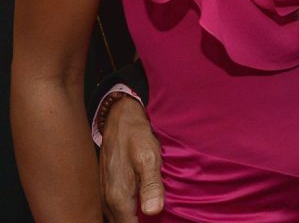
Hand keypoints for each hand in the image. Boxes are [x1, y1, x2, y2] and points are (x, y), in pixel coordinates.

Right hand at [99, 97, 164, 221]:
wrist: (119, 120)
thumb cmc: (136, 137)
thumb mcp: (149, 159)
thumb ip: (151, 186)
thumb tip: (153, 212)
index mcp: (118, 197)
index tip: (159, 220)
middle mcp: (108, 200)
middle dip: (139, 222)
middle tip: (158, 216)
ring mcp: (105, 194)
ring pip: (117, 218)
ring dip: (133, 217)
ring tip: (150, 209)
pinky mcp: (106, 188)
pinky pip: (114, 209)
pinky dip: (126, 211)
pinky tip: (140, 204)